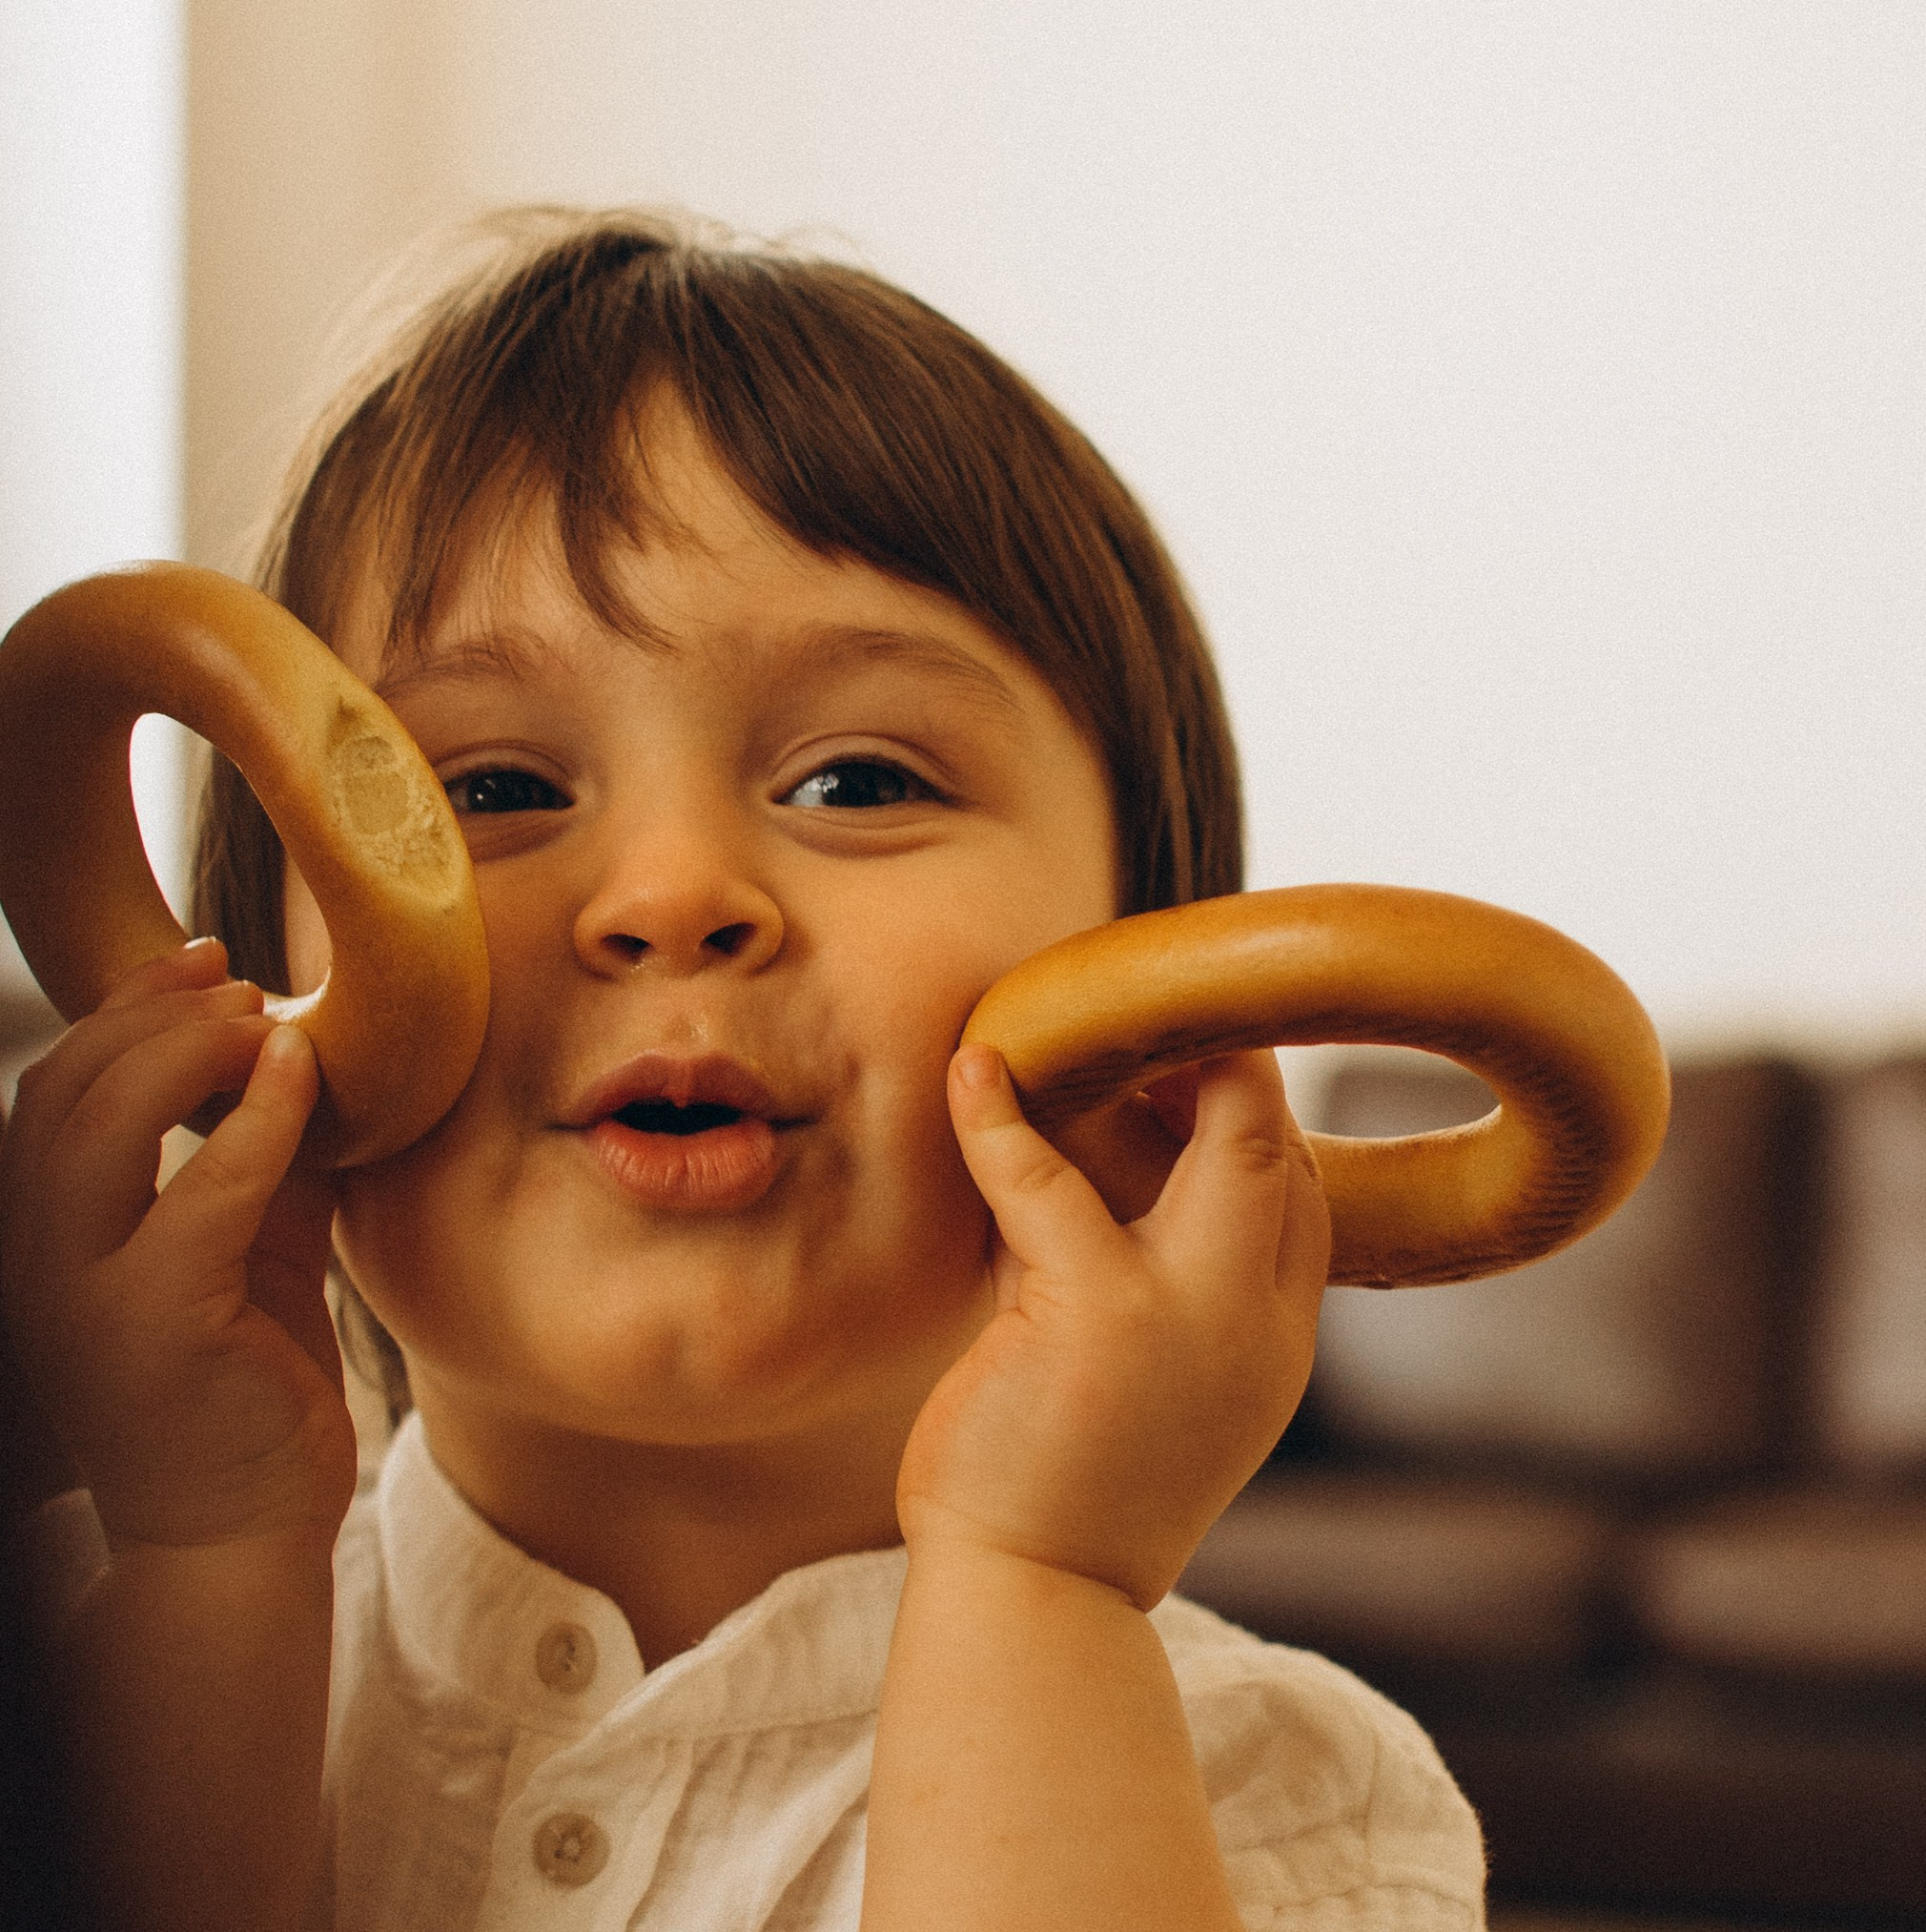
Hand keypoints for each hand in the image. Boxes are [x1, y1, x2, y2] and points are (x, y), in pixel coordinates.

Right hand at [0, 941, 354, 1553]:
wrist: (242, 1537)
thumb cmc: (247, 1396)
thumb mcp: (249, 1258)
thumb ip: (260, 1174)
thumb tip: (309, 1078)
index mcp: (49, 1242)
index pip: (54, 1095)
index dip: (118, 1013)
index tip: (201, 961)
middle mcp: (37, 1264)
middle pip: (62, 1091)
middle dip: (146, 1012)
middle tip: (235, 977)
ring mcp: (80, 1296)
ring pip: (100, 1123)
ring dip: (184, 1049)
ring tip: (261, 1015)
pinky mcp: (153, 1325)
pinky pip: (203, 1190)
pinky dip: (256, 1119)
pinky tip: (301, 1074)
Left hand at [897, 1044, 1328, 1608]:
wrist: (1036, 1600)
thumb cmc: (1068, 1482)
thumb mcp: (1131, 1368)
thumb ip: (1121, 1263)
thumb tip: (1062, 1155)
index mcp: (1277, 1340)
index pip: (1302, 1191)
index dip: (1254, 1113)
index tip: (1193, 1057)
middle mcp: (1261, 1322)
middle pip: (1285, 1146)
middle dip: (1233, 1061)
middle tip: (1153, 1011)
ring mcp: (1197, 1315)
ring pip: (1228, 1139)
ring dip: (1156, 1059)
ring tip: (1081, 1010)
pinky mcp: (1103, 1315)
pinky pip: (1051, 1180)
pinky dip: (1002, 1114)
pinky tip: (971, 1069)